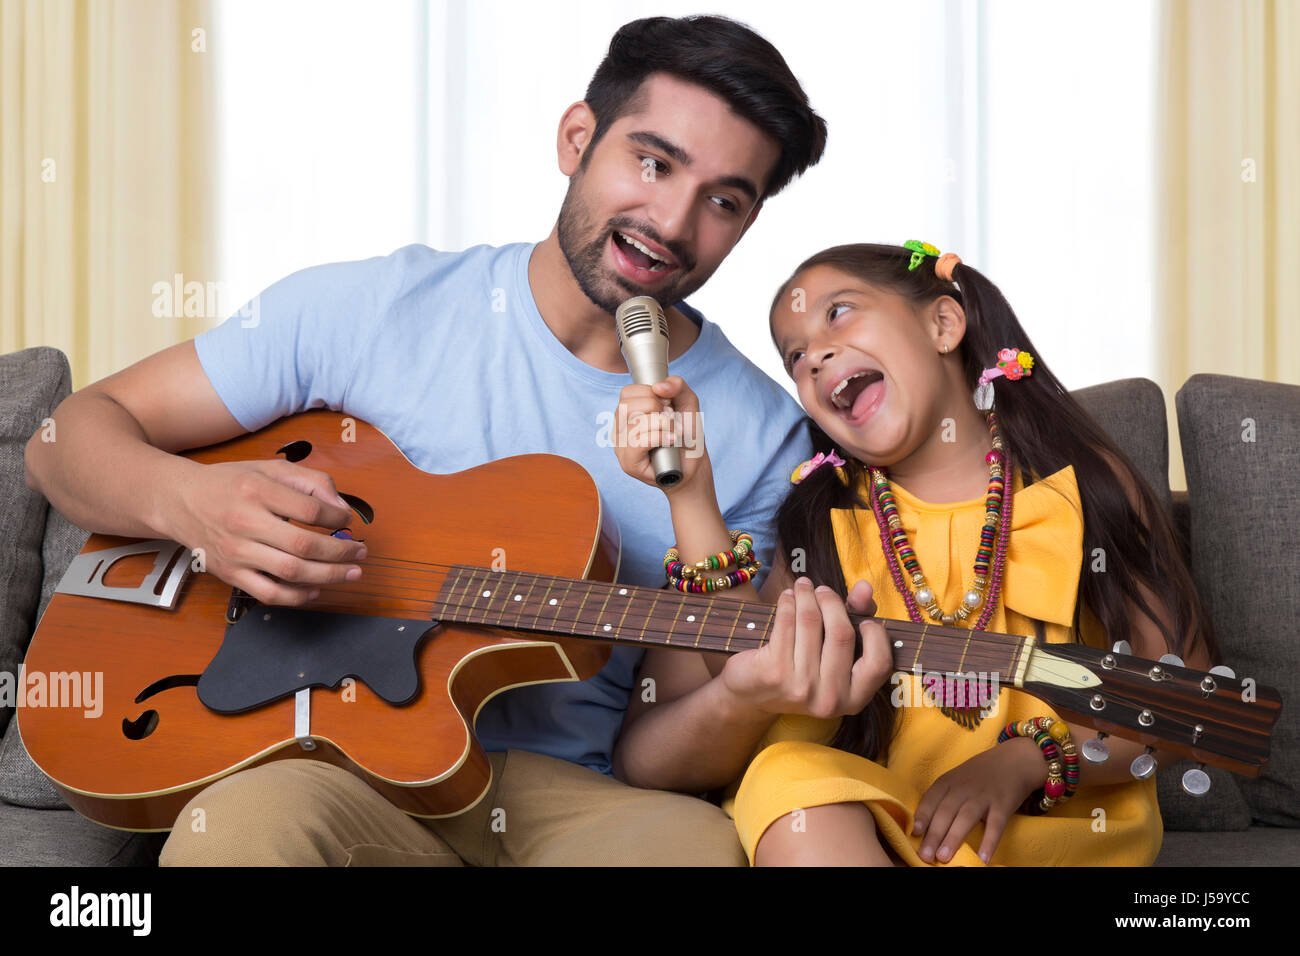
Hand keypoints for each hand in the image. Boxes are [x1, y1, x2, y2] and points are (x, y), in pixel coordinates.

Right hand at [167, 458, 367, 605]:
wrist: (179, 500)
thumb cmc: (229, 483)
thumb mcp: (270, 468)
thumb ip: (310, 481)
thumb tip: (341, 507)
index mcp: (257, 491)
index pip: (310, 510)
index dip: (337, 517)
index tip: (347, 520)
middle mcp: (245, 522)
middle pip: (304, 546)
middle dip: (341, 553)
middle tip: (360, 553)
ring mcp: (236, 552)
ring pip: (291, 572)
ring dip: (328, 576)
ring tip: (350, 573)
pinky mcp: (230, 574)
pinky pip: (269, 594)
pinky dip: (297, 597)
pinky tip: (316, 589)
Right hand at [612, 376, 708, 496]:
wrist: (694, 465)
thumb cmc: (686, 436)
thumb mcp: (687, 403)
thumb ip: (678, 386)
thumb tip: (659, 386)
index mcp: (627, 412)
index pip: (627, 392)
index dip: (651, 394)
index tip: (666, 406)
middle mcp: (619, 428)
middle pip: (628, 405)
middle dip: (656, 408)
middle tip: (670, 421)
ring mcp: (621, 447)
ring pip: (634, 424)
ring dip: (662, 425)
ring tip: (673, 433)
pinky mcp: (628, 463)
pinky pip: (637, 442)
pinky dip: (659, 438)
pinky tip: (671, 440)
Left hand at [721, 577, 891, 717]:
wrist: (755, 694)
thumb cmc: (804, 668)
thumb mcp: (833, 653)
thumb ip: (856, 619)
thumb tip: (865, 587)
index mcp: (853, 699)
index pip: (878, 664)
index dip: (875, 635)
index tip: (863, 619)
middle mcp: (830, 698)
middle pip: (841, 633)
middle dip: (832, 602)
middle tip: (822, 591)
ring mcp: (801, 687)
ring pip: (811, 622)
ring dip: (806, 595)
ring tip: (803, 586)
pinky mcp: (774, 672)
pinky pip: (786, 623)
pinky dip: (788, 603)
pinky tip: (787, 597)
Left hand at [911, 736, 1043, 863]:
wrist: (1014, 760)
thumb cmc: (979, 775)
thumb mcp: (956, 779)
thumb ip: (943, 798)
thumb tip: (924, 827)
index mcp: (948, 781)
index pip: (931, 799)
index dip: (922, 816)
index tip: (913, 833)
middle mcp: (963, 788)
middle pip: (945, 812)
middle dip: (933, 834)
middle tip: (924, 855)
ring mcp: (983, 796)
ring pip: (965, 818)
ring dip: (953, 838)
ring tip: (943, 858)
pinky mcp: (1003, 805)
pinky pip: (995, 826)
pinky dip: (988, 842)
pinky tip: (982, 858)